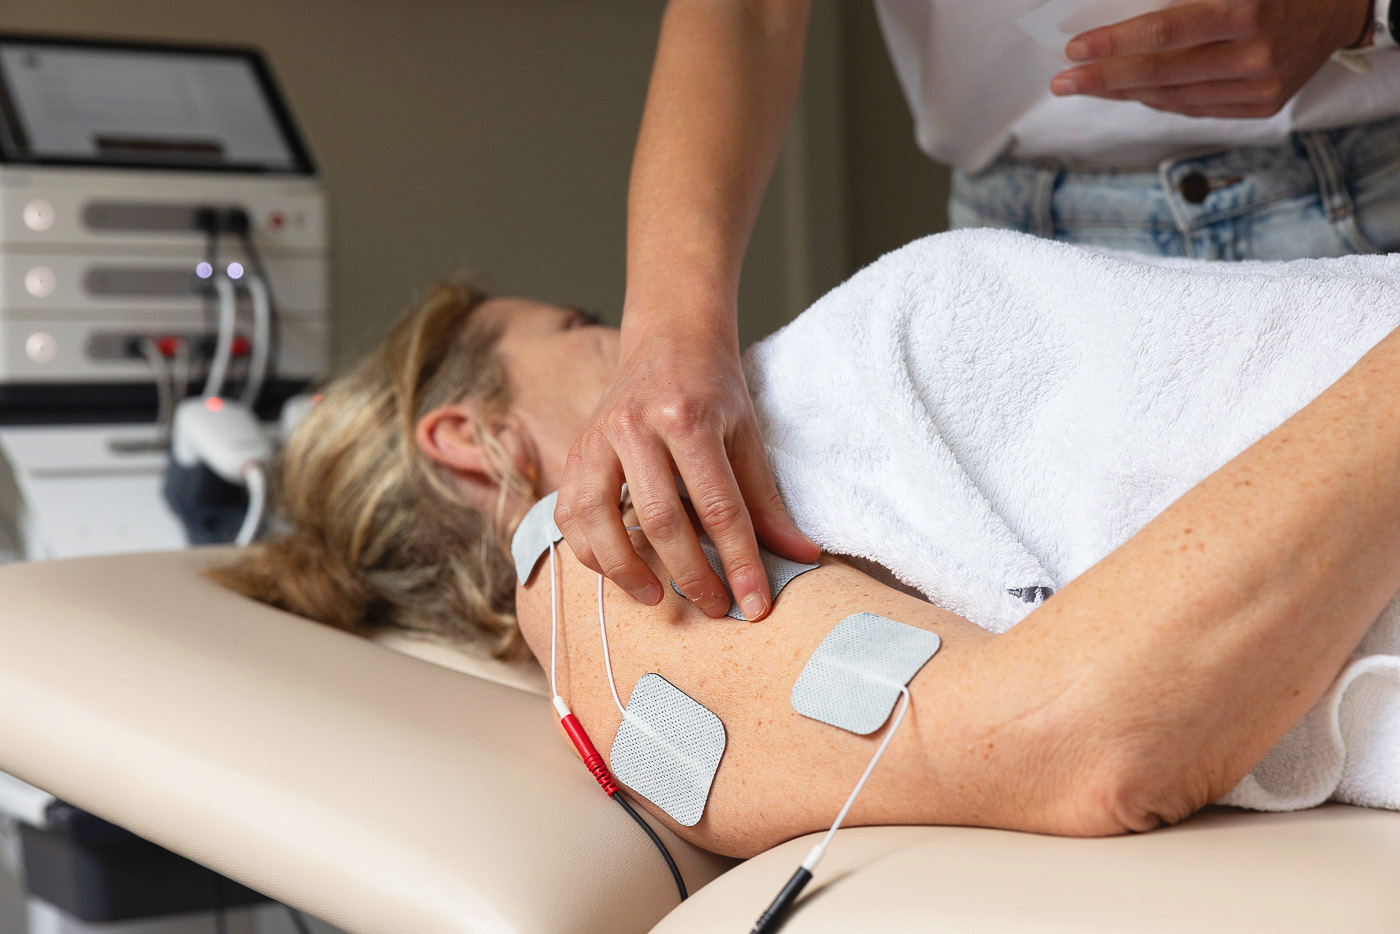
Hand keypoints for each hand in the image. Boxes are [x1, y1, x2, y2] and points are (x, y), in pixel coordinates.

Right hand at [554, 315, 818, 620]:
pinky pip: (569, 512)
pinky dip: (589, 549)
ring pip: (599, 519)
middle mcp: (636, 426)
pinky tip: (615, 569)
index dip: (740, 562)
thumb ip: (766, 500)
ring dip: (626, 570)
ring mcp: (598, 437)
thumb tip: (801, 555)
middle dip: (690, 575)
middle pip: (660, 519)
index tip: (756, 605)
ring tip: (656, 598)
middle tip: (715, 608)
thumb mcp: (747, 435)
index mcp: (688, 419)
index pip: (719, 507)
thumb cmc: (712, 388)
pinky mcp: (577, 449)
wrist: (669, 336)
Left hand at [1049, 0, 1372, 117]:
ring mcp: (1260, 86)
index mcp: (1247, 10)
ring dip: (1124, 93)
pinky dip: (1158, 101)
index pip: (1165, 32)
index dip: (1115, 43)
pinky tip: (1129, 93)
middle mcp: (1254, 54)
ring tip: (1087, 87)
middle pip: (1161, 73)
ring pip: (1174, 97)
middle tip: (1063, 82)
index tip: (1075, 49)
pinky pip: (1195, 108)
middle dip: (1103, 79)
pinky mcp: (1263, 106)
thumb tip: (1124, 11)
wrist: (1342, 7)